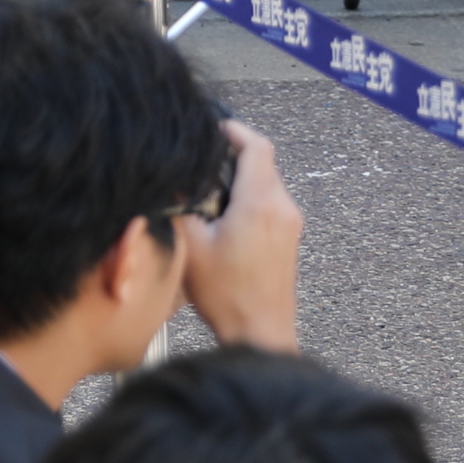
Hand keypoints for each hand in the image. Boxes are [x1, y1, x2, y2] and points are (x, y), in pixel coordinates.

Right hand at [176, 123, 302, 353]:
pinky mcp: (290, 239)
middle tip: (204, 163)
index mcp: (259, 202)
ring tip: (211, 194)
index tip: (216, 128)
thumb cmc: (228, 297)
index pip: (257, 145)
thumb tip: (172, 181)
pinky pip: (272, 204)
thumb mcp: (190, 246)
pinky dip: (252, 199)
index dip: (235, 130)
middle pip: (263, 162)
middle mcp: (282, 208)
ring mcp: (291, 225)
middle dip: (234, 156)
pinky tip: (227, 219)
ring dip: (242, 179)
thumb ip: (179, 205)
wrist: (260, 333)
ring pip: (268, 183)